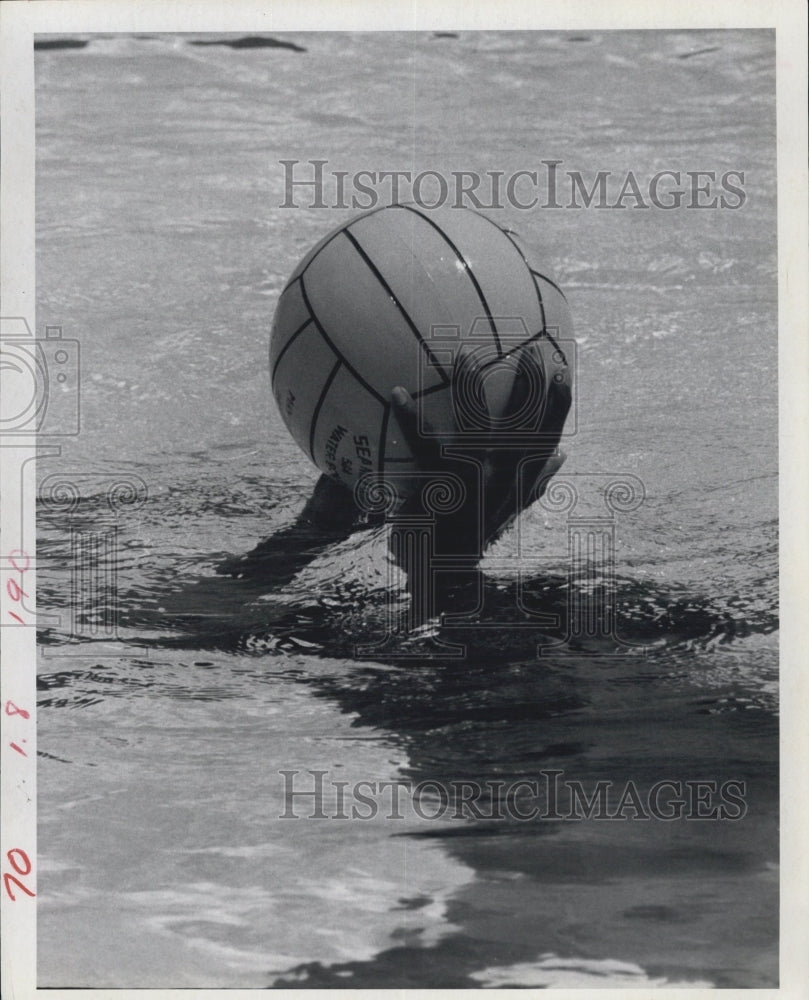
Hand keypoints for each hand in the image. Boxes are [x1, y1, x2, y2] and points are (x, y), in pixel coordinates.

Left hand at [391, 334, 571, 551]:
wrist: (442, 570)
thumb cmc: (474, 533)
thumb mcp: (510, 510)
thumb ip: (535, 482)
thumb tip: (562, 455)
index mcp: (518, 480)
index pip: (546, 436)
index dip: (557, 405)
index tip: (560, 373)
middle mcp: (501, 478)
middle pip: (522, 424)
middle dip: (529, 386)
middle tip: (530, 350)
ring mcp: (470, 480)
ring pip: (477, 427)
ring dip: (472, 389)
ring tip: (465, 355)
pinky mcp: (438, 484)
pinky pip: (424, 446)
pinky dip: (410, 418)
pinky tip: (397, 392)